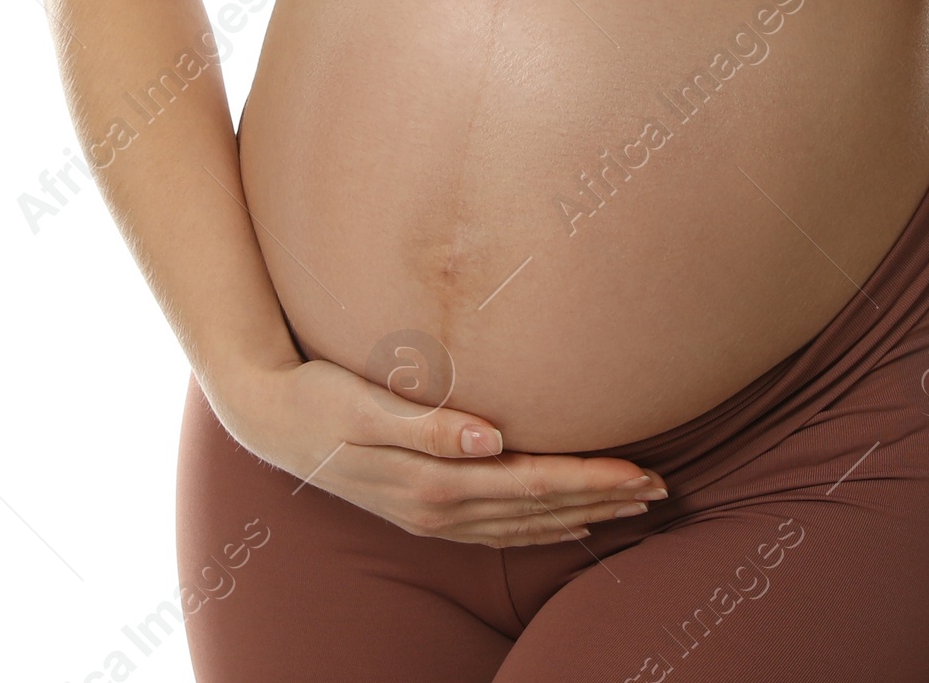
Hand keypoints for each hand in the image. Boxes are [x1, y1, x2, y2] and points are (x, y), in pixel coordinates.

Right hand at [207, 357, 668, 547]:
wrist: (266, 419)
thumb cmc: (319, 397)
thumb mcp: (367, 403)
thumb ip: (428, 424)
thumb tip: (490, 439)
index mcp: (432, 481)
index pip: (533, 484)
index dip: (591, 480)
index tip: (643, 472)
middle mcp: (438, 508)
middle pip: (539, 510)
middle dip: (603, 500)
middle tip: (662, 490)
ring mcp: (430, 517)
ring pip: (525, 525)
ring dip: (582, 515)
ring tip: (633, 506)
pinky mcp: (422, 512)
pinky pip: (498, 531)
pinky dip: (541, 529)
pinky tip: (568, 524)